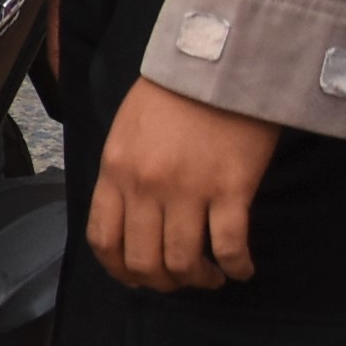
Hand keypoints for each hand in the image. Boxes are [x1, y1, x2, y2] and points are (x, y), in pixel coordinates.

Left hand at [84, 78, 283, 291]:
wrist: (220, 63)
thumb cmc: (174, 93)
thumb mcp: (127, 130)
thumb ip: (123, 174)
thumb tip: (128, 214)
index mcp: (115, 172)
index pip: (103, 239)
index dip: (118, 269)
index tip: (136, 278)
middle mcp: (146, 187)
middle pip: (143, 260)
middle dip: (161, 282)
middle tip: (179, 281)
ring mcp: (188, 191)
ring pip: (184, 262)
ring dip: (199, 280)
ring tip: (212, 277)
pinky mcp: (231, 189)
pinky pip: (229, 246)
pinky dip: (236, 267)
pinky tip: (242, 270)